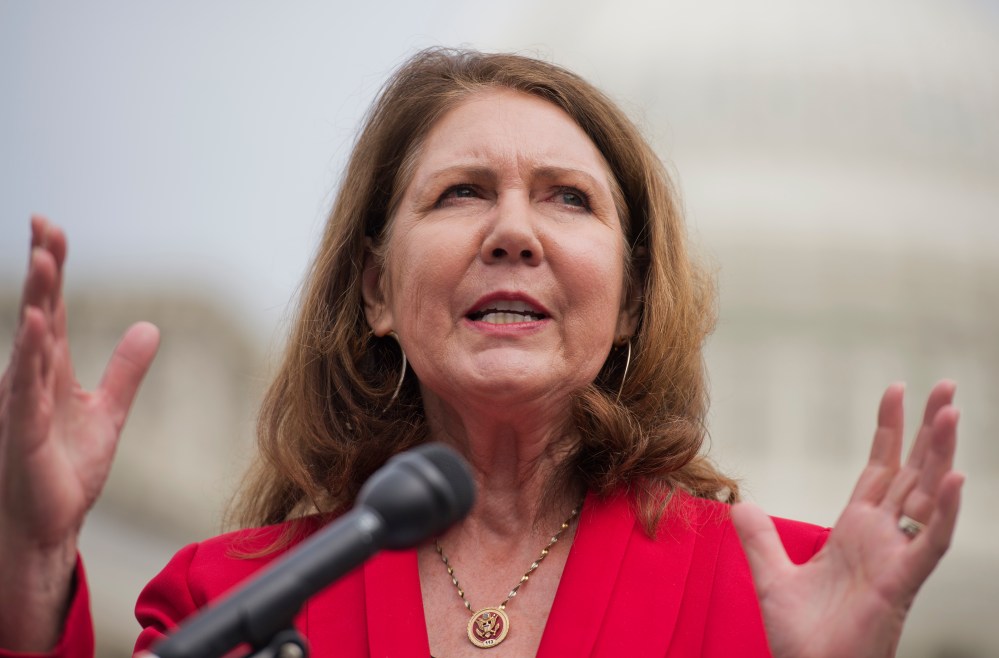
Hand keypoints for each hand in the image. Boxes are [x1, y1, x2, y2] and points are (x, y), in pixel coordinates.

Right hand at [0, 216, 159, 649]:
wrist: (51, 524)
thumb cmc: (67, 470)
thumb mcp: (110, 412)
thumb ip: (126, 370)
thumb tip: (149, 327)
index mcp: (53, 371)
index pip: (55, 309)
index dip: (55, 270)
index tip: (53, 229)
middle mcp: (33, 379)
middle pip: (40, 312)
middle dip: (43, 269)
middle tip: (43, 223)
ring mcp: (24, 402)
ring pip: (29, 341)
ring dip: (37, 300)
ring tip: (43, 259)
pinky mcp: (23, 430)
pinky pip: (25, 386)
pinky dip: (29, 354)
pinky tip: (37, 324)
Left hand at [732, 381, 962, 657]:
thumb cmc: (803, 637)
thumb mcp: (772, 577)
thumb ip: (760, 538)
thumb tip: (741, 503)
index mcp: (855, 531)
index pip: (878, 470)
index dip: (888, 431)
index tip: (894, 390)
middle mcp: (882, 538)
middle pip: (911, 472)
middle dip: (927, 430)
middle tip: (946, 386)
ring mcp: (896, 558)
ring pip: (928, 496)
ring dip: (940, 455)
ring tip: (950, 412)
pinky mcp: (902, 583)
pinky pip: (931, 543)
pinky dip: (945, 512)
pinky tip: (955, 479)